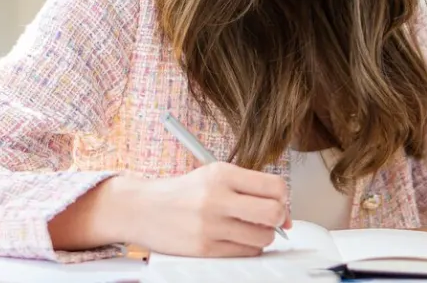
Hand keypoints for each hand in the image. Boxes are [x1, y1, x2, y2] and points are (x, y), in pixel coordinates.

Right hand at [131, 162, 291, 256]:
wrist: (142, 209)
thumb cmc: (182, 193)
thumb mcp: (213, 175)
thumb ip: (249, 187)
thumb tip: (284, 211)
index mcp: (222, 174)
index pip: (275, 185)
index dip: (284, 197)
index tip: (280, 202)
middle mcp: (217, 197)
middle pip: (273, 212)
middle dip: (279, 218)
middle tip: (272, 220)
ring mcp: (210, 224)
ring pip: (263, 237)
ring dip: (263, 236)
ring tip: (250, 229)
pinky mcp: (205, 248)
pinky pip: (245, 252)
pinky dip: (248, 248)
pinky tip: (236, 239)